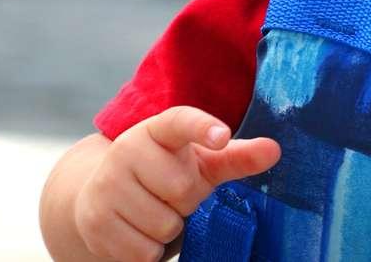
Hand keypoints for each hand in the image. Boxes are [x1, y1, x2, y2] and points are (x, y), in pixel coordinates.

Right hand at [72, 106, 279, 261]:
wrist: (100, 197)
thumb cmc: (166, 173)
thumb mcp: (202, 162)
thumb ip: (237, 156)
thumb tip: (275, 150)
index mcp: (159, 129)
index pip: (181, 121)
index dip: (202, 128)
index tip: (223, 137)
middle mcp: (128, 149)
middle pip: (183, 190)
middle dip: (186, 202)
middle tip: (173, 195)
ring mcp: (106, 185)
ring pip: (163, 224)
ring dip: (168, 228)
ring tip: (155, 211)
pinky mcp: (94, 222)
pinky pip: (143, 251)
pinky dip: (150, 250)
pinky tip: (138, 231)